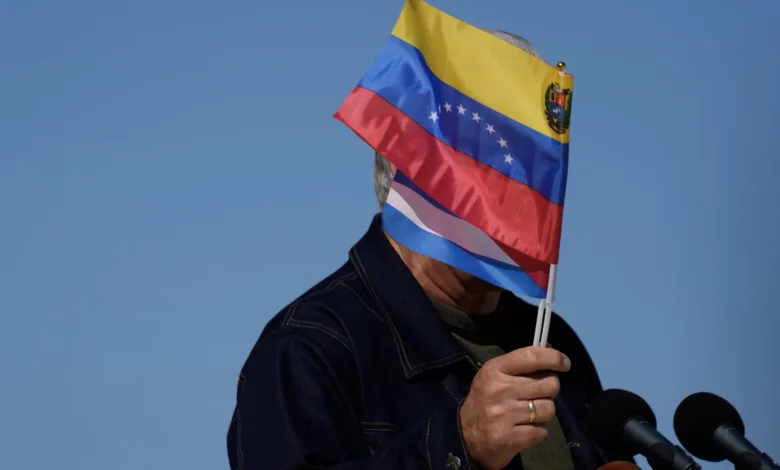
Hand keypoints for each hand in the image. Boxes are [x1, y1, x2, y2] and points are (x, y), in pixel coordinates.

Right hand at [459, 346, 570, 469]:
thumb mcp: (496, 375)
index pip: (531, 356)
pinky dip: (537, 430)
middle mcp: (500, 390)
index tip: (564, 363)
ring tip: (528, 414)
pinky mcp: (511, 437)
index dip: (554, 358)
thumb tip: (551, 350)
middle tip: (536, 394)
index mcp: (495, 369)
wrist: (466, 436)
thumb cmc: (486, 400)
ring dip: (543, 412)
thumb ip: (521, 363)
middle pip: (549, 384)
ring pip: (549, 408)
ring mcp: (505, 415)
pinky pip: (543, 430)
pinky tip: (524, 428)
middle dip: (549, 390)